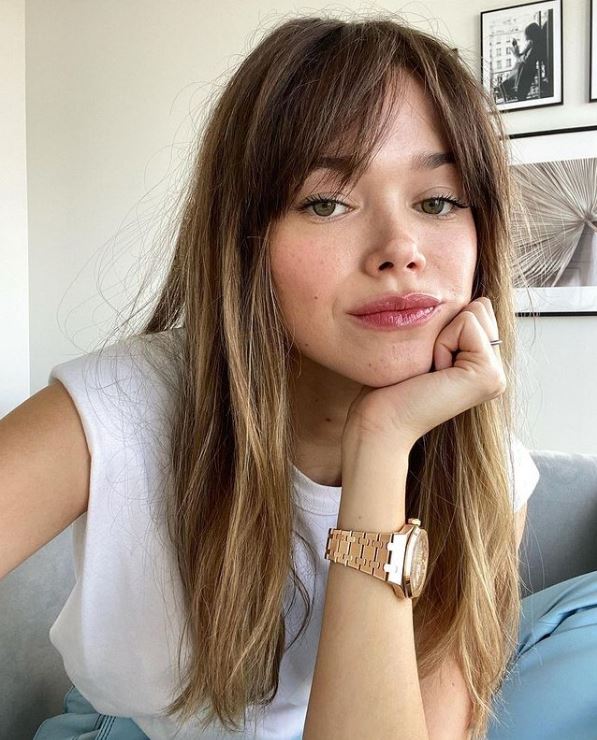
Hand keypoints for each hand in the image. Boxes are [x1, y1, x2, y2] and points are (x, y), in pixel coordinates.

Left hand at [342, 297, 505, 450]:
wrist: (381, 420)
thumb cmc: (391, 386)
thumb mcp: (426, 346)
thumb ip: (451, 325)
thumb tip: (472, 297)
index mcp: (483, 365)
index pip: (476, 308)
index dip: (443, 324)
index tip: (428, 361)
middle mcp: (496, 371)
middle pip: (480, 307)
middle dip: (445, 327)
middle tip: (429, 366)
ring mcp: (496, 375)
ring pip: (475, 312)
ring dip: (441, 336)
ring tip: (431, 370)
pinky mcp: (489, 375)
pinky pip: (466, 324)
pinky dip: (441, 342)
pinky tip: (434, 372)